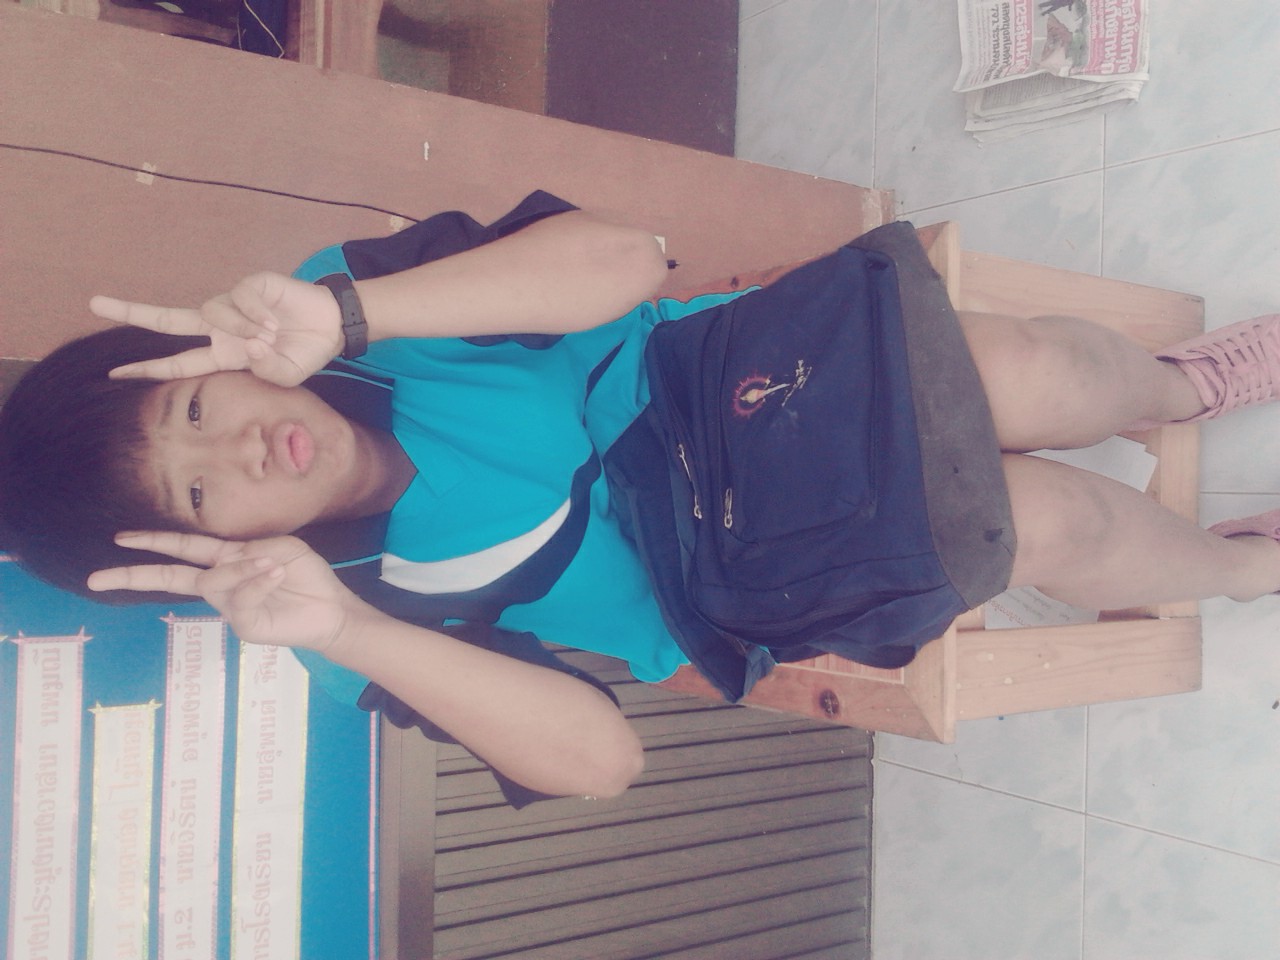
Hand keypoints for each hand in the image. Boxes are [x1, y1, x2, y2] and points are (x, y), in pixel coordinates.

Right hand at [88, 531, 360, 651]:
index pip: (184, 550)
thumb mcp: (281, 548)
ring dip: (244, 569)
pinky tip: (276, 576)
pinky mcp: (243, 625)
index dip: (154, 542)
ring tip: (275, 566)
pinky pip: (239, 598)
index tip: (120, 539)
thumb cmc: (306, 576)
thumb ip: (250, 550)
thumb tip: (229, 563)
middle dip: (134, 575)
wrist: (332, 607)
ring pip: (216, 582)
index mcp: (227, 560)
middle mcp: (221, 584)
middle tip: (97, 577)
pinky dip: (258, 582)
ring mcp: (230, 607)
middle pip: (170, 577)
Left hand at [91, 272, 344, 386]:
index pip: (178, 363)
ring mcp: (233, 304)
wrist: (331, 326)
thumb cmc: (306, 354)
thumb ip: (263, 371)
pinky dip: (254, 314)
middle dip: (132, 312)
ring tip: (269, 337)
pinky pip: (238, 298)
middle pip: (167, 320)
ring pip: (211, 312)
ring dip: (238, 328)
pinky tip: (274, 323)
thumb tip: (250, 345)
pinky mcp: (250, 284)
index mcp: (224, 354)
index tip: (115, 373)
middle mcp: (220, 327)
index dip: (148, 368)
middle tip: (93, 303)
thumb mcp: (283, 377)